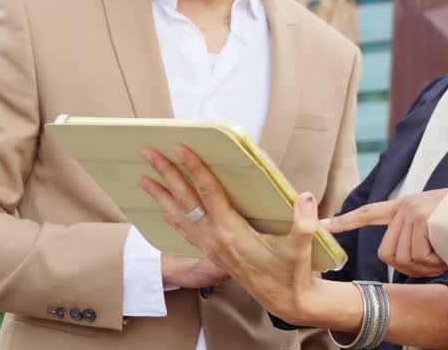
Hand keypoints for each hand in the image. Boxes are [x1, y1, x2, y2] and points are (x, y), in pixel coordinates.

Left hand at [137, 145, 321, 321]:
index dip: (195, 169)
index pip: (208, 193)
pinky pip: (185, 231)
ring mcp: (210, 247)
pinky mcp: (212, 252)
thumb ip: (304, 223)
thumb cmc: (290, 272)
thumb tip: (304, 197)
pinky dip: (171, 217)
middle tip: (148, 153)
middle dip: (167, 175)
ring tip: (143, 179)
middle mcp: (215, 238)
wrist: (283, 299)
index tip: (181, 148)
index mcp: (232, 232)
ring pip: (179, 216)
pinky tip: (162, 210)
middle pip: (185, 200)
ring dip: (161, 196)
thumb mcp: (300, 248)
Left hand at [324, 188, 447, 277]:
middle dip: (412, 267)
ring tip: (445, 253)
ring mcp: (411, 210)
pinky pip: (417, 256)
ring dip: (426, 266)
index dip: (348, 221)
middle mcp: (405, 207)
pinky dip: (435, 262)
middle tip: (436, 263)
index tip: (326, 224)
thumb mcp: (439, 227)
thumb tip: (404, 260)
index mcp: (407, 207)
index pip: (371, 213)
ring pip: (402, 259)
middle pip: (388, 254)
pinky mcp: (418, 216)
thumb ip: (418, 237)